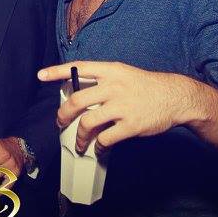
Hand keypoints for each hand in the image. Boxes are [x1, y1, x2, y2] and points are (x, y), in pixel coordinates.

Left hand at [37, 61, 196, 154]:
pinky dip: (98, 147)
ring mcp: (122, 106)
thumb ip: (103, 81)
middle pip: (77, 101)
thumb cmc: (147, 87)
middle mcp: (114, 87)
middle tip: (60, 122)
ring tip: (79, 143)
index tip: (41, 75)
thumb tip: (79, 93)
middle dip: (63, 115)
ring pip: (88, 123)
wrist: (176, 97)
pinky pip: (105, 139)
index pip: (79, 68)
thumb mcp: (124, 74)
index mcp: (111, 71)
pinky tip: (99, 149)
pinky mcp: (130, 125)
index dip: (57, 71)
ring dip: (79, 137)